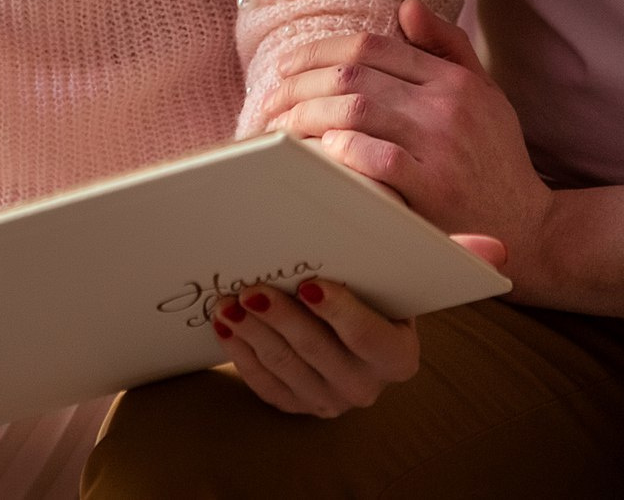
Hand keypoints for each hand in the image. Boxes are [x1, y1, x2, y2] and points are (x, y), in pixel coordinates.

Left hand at [208, 277, 419, 416]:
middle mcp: (367, 386)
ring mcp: (331, 400)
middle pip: (317, 351)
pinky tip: (225, 328)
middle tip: (252, 291)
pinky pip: (265, 384)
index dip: (338, 311)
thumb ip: (366, 257)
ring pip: (284, 366)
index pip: (367, 336)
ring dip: (252, 333)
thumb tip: (328, 218)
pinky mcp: (298, 405)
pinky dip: (241, 354)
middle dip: (281, 318)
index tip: (308, 285)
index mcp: (397, 356)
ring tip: (228, 304)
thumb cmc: (369, 288)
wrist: (357, 324)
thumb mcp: (381, 274)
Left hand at [261, 0, 544, 279]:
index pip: (372, 46)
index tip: (284, 68)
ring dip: (304, 116)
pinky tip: (316, 152)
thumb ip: (448, 48)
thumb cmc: (497, 161)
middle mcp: (447, 104)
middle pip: (353, 74)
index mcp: (455, 78)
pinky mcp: (433, 188)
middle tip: (268, 102)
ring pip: (354, 109)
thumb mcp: (486, 95)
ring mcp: (440, 146)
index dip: (319, 51)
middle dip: (298, 84)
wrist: (534, 229)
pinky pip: (373, 156)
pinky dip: (338, 149)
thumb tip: (405, 7)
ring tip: (277, 130)